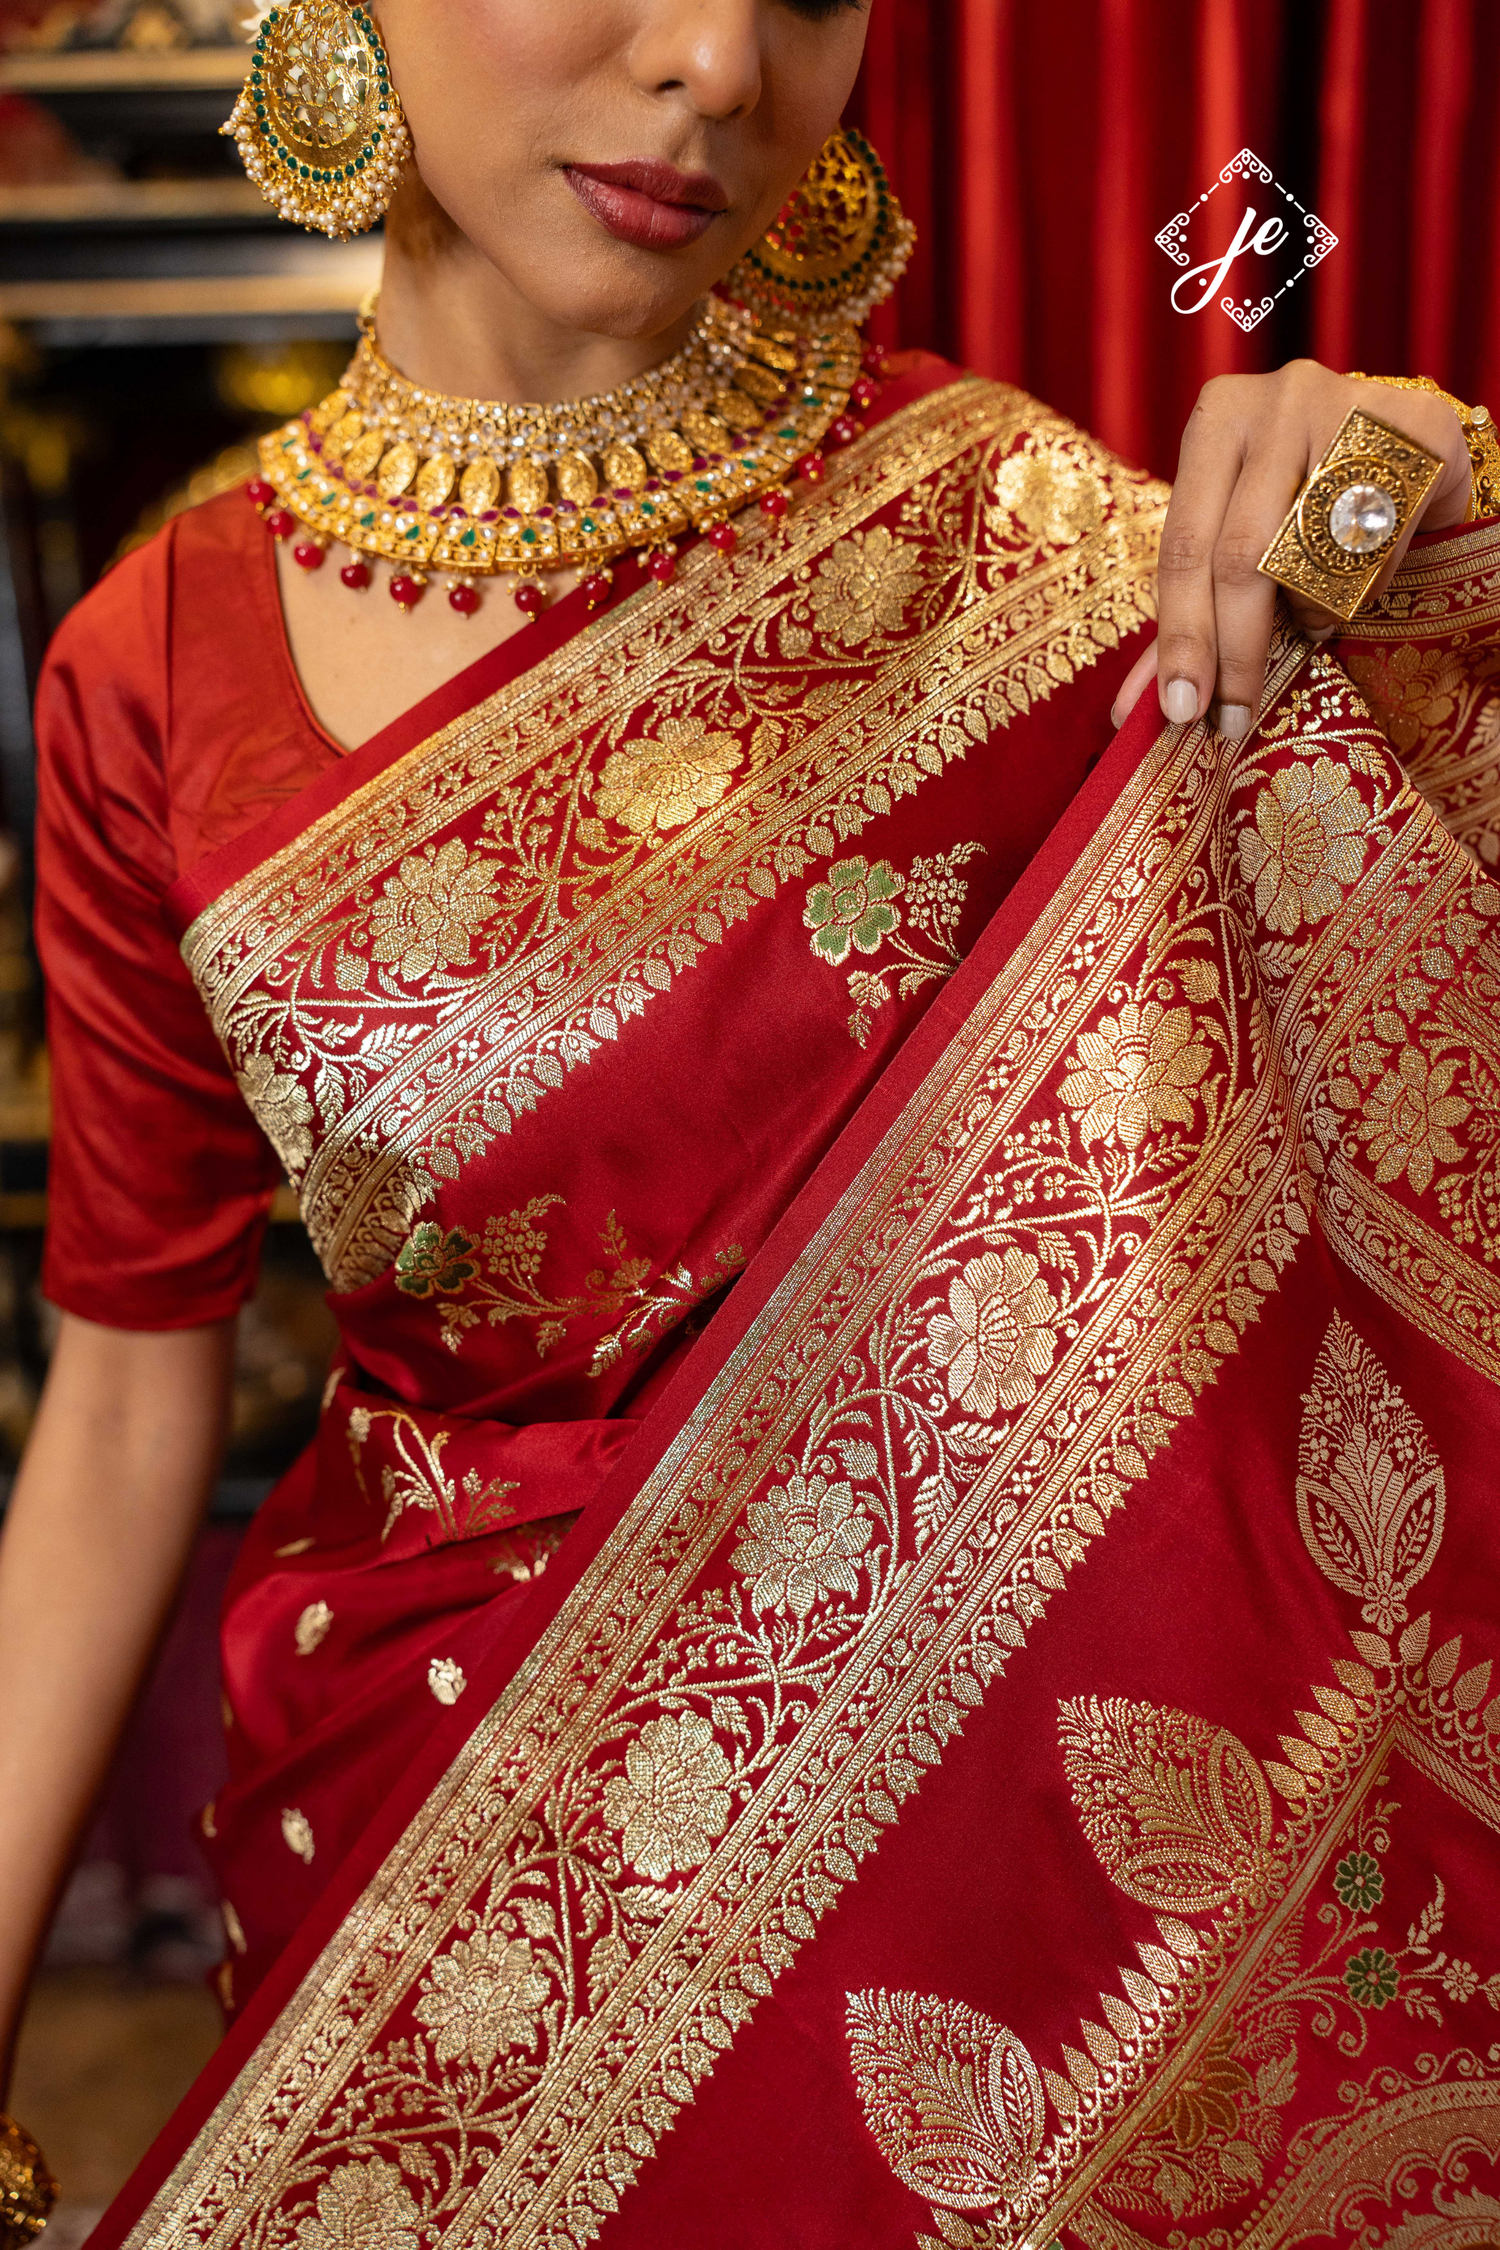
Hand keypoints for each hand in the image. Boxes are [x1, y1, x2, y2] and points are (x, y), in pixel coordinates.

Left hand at [1110, 360, 1472, 737]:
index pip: (1183, 545)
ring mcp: (1348, 407)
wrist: (1408, 441)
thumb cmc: (1302, 495)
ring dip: (1305, 616)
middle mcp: (1276, 402)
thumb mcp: (1235, 534)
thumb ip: (1186, 614)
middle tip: (1231, 717)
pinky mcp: (1416, 428)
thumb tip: (1129, 711)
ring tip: (1308, 632)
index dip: (1181, 636)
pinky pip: (1378, 544)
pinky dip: (1360, 589)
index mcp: (1216, 420)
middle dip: (1233, 650)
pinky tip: (1353, 591)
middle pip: (1241, 554)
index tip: (1181, 708)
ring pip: (1313, 553)